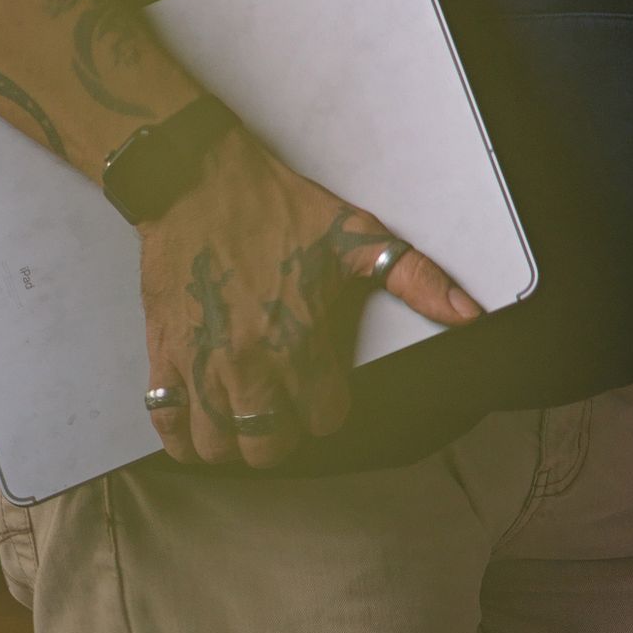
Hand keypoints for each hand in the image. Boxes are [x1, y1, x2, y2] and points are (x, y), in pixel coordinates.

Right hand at [136, 129, 480, 468]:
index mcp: (301, 340)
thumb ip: (418, 281)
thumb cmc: (278, 209)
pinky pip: (165, 422)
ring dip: (234, 442)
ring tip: (245, 419)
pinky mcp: (164, 354)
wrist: (200, 185)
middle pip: (269, 446)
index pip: (325, 419)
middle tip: (285, 411)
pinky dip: (182, 436)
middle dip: (283, 436)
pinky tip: (199, 426)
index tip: (325, 392)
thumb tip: (469, 313)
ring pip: (218, 446)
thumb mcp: (360, 239)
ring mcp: (201, 363)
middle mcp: (250, 362)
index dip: (330, 409)